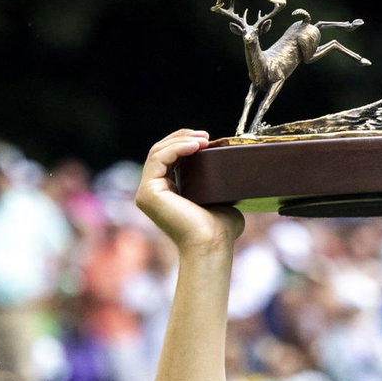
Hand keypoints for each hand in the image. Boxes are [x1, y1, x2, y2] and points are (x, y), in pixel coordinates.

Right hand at [134, 129, 244, 253]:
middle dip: (182, 137)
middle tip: (206, 135)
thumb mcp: (220, 198)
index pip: (169, 158)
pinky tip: (196, 146)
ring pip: (158, 152)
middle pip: (161, 151)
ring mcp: (147, 193)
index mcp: (166, 193)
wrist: (213, 244)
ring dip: (181, 140)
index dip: (185, 143)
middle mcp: (152, 192)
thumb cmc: (220, 229)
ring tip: (204, 139)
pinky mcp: (148, 192)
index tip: (208, 139)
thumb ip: (219, 185)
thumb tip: (234, 172)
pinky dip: (177, 148)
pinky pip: (158, 159)